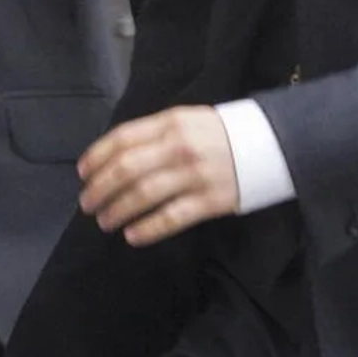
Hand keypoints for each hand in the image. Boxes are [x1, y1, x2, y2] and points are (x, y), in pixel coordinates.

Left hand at [78, 106, 239, 248]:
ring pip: (144, 195)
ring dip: (118, 210)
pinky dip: (147, 229)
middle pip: (126, 169)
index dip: (97, 157)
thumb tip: (114, 157)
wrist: (274, 144)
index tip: (83, 174)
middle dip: (100, 189)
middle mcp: (180, 147)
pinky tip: (132, 236)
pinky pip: (171, 217)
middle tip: (87, 204)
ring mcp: (196, 174)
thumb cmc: (222, 134)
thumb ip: (154, 133)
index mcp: (172, 122)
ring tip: (105, 221)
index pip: (122, 139)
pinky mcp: (212, 201)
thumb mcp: (188, 120)